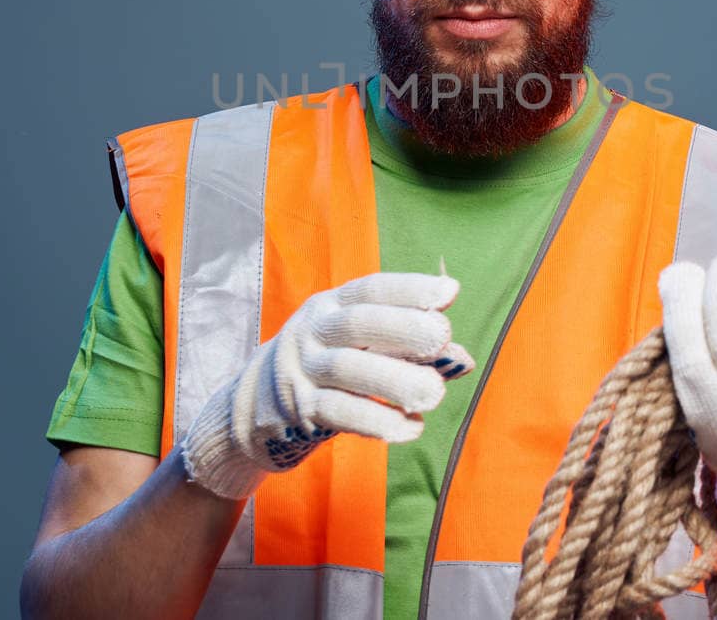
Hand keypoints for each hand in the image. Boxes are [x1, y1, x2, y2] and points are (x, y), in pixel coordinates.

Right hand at [180, 272, 474, 499]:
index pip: (372, 290)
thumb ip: (408, 349)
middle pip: (358, 322)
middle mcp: (313, 331)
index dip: (410, 289)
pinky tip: (410, 429)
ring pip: (349, 370)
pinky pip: (340, 413)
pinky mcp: (299, 412)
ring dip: (395, 380)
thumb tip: (464, 358)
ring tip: (435, 393)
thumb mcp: (358, 346)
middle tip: (443, 337)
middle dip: (403, 327)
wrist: (252, 409)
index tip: (450, 293)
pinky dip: (378, 422)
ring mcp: (302, 371)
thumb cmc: (326, 369)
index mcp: (331, 305)